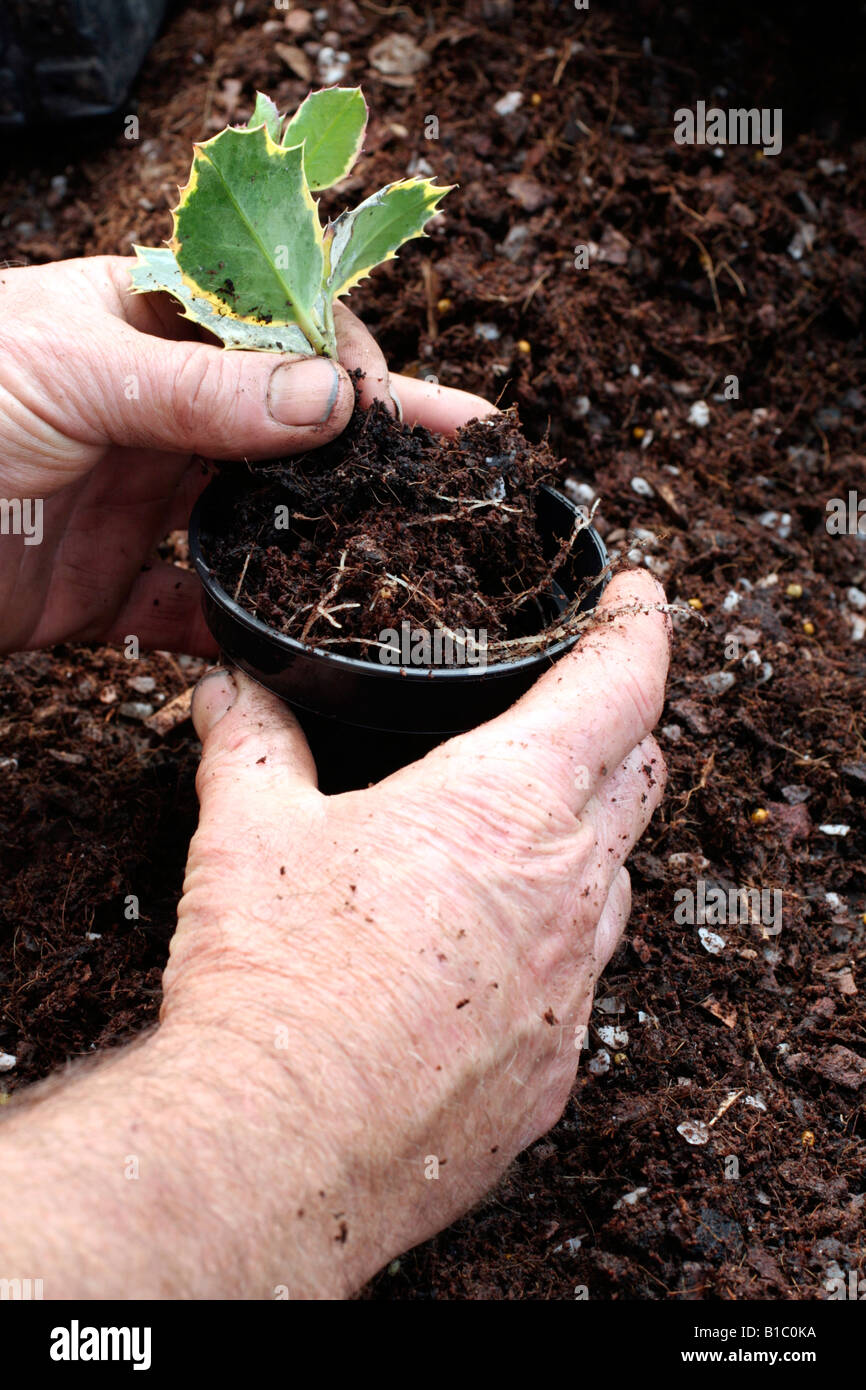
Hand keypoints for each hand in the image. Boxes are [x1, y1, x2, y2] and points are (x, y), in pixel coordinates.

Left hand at [0, 255, 491, 655]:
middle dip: (369, 450)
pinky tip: (291, 644)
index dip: (347, 360)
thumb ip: (205, 391)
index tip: (400, 406)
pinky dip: (240, 631)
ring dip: (321, 542)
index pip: (277, 329)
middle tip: (456, 474)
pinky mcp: (112, 589)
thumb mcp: (71, 371)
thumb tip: (334, 400)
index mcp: (144, 329)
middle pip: (286, 430)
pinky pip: (197, 612)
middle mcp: (155, 414)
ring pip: (257, 523)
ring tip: (401, 562)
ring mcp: (139, 501)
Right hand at [160, 567, 669, 1296]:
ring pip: (616, 884)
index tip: (638, 596)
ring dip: (586, 845)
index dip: (639, 624)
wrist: (282, 1144)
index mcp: (511, 804)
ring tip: (519, 838)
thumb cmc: (280, 977)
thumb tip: (231, 695)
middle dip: (622, 728)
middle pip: (641, 776)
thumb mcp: (251, 833)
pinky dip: (550, 948)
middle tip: (576, 708)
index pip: (622, 683)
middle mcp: (571, 888)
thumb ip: (252, 745)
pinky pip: (578, 985)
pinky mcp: (554, 1065)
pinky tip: (483, 958)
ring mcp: (574, 985)